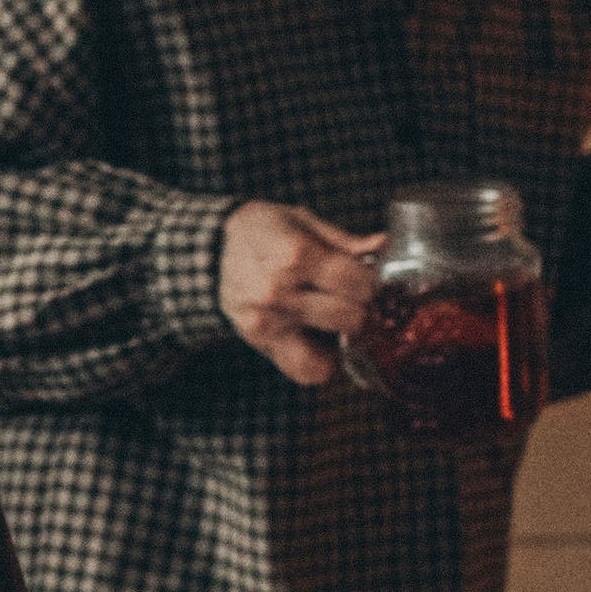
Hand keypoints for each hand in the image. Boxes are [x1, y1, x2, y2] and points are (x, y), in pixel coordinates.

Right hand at [219, 200, 382, 387]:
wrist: (209, 250)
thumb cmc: (260, 231)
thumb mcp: (299, 220)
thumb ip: (343, 240)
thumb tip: (382, 247)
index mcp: (295, 255)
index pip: (359, 283)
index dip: (371, 282)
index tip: (365, 278)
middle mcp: (279, 292)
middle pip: (351, 317)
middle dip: (361, 308)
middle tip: (354, 299)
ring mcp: (267, 321)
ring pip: (332, 351)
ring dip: (342, 337)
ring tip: (338, 319)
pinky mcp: (260, 340)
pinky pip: (304, 370)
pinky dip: (320, 363)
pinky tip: (321, 342)